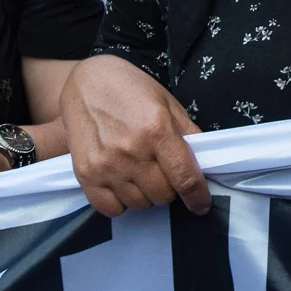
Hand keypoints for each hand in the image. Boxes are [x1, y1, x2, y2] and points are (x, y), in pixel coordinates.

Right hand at [60, 55, 207, 216]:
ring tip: (140, 171)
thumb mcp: (167, 103)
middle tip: (162, 170)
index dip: (198, 197)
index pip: (185, 178)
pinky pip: (111, 209)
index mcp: (156, 129)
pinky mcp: (85, 174)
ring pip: (139, 204)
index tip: (201, 204)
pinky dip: (121, 202)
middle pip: (163, 195)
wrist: (86, 82)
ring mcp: (106, 164)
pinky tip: (122, 182)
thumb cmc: (129, 88)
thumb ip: (188, 134)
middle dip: (170, 188)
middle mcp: (131, 150)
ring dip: (145, 194)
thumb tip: (204, 164)